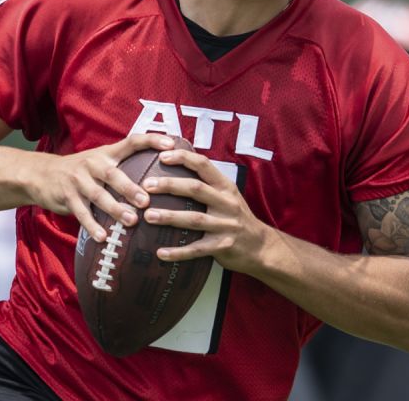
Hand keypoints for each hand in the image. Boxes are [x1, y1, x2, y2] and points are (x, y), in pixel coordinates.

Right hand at [25, 134, 175, 242]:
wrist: (41, 174)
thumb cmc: (81, 171)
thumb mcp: (99, 161)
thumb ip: (123, 167)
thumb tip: (159, 179)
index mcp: (106, 153)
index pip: (131, 142)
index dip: (150, 141)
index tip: (170, 145)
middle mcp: (92, 163)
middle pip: (112, 174)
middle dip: (129, 188)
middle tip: (146, 201)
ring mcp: (78, 180)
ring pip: (98, 195)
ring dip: (115, 209)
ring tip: (131, 221)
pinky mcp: (67, 196)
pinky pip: (81, 212)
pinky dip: (92, 225)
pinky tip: (103, 237)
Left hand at [141, 148, 273, 273]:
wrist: (262, 247)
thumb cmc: (236, 217)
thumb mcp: (228, 195)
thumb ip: (207, 182)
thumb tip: (178, 163)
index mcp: (225, 187)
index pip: (203, 165)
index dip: (183, 158)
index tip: (161, 155)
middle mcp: (226, 203)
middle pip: (196, 189)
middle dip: (170, 185)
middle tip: (146, 185)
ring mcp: (226, 225)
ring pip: (194, 219)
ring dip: (169, 217)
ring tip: (148, 216)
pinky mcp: (223, 247)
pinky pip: (197, 250)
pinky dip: (178, 252)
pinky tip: (160, 253)